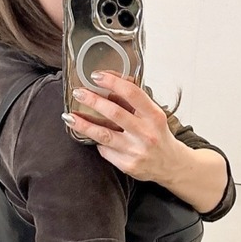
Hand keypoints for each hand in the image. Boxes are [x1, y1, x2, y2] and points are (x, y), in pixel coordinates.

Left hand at [64, 69, 182, 182]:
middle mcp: (146, 133)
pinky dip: (98, 142)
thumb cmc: (159, 136)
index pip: (132, 93)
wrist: (170, 165)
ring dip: (84, 124)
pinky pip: (105, 150)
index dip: (112, 82)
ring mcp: (136, 151)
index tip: (96, 76)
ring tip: (69, 116)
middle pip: (114, 113)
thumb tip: (110, 84)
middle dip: (92, 100)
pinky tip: (93, 137)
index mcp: (154, 116)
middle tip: (78, 93)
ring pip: (103, 135)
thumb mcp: (153, 115)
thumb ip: (134, 101)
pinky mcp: (128, 165)